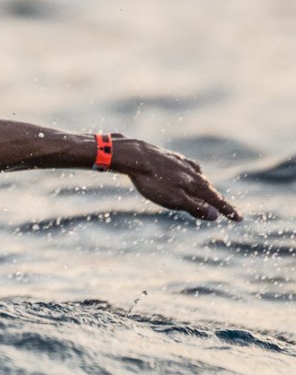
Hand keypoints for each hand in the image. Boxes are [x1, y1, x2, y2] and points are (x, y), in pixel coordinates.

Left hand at [114, 135, 241, 221]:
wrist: (135, 156)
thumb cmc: (152, 181)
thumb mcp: (173, 199)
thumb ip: (194, 207)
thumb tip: (215, 215)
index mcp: (195, 184)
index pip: (216, 201)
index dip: (227, 210)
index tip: (239, 218)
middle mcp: (192, 172)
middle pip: (208, 189)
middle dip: (217, 200)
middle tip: (226, 209)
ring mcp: (181, 164)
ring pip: (199, 177)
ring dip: (206, 187)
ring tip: (210, 193)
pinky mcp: (170, 158)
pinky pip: (187, 167)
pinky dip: (194, 173)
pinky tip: (193, 171)